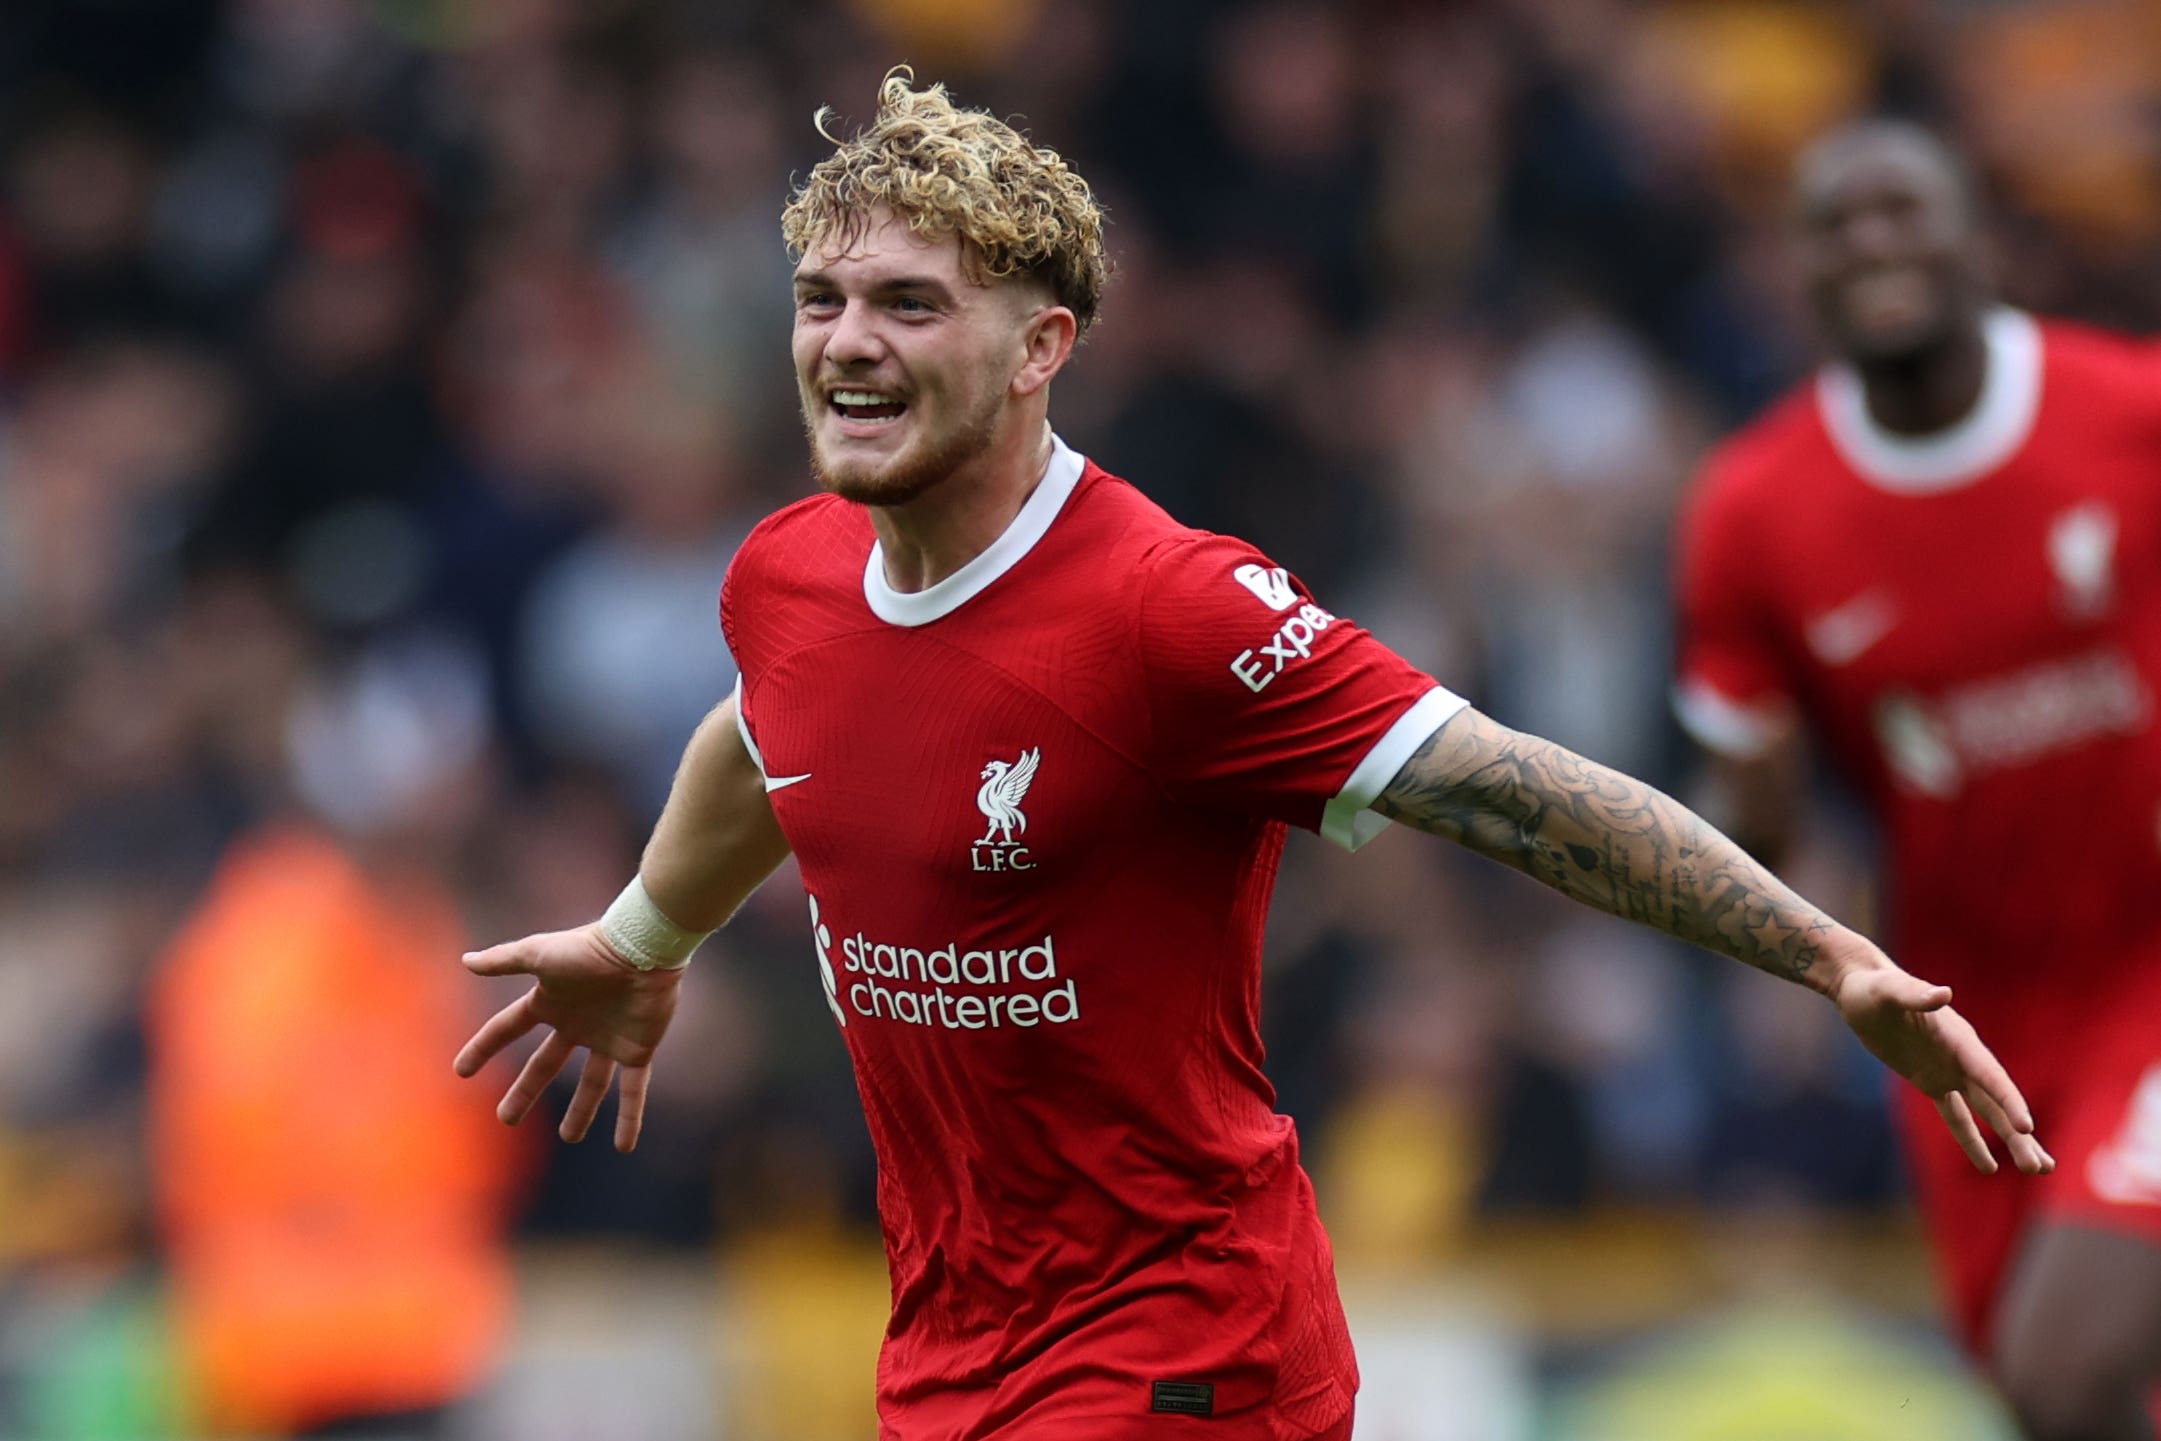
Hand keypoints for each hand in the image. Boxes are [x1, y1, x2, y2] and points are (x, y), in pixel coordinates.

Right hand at [454, 924, 684, 1151]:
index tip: (461, 1071)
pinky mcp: (638, 1050)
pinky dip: (630, 1118)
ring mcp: (608, 1038)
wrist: (643, 950)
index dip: (483, 1047)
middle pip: (545, 1064)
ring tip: (570, 1137)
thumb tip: (466, 961)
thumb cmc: (590, 949)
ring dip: (581, 1111)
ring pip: (592, 1084)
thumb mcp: (540, 954)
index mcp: (550, 1001)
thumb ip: (504, 959)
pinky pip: (632, 1090)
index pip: (507, 1028)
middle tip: (506, 1119)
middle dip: (525, 1091)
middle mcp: (577, 1023)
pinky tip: (624, 1146)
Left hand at [1831, 958, 2053, 1175]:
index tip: (2026, 1128)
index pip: (1990, 1075)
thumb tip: (1943, 993)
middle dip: (2020, 1135)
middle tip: (2044, 1168)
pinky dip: (1971, 1140)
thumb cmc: (1872, 987)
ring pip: (1987, 1112)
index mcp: (1959, 1039)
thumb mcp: (1888, 991)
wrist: (1860, 989)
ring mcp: (1950, 1071)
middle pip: (1997, 1102)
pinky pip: (1956, 1116)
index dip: (2008, 1101)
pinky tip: (1989, 1166)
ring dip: (2011, 1140)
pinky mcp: (1932, 1081)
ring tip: (2037, 1169)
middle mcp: (1962, 1057)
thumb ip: (1914, 994)